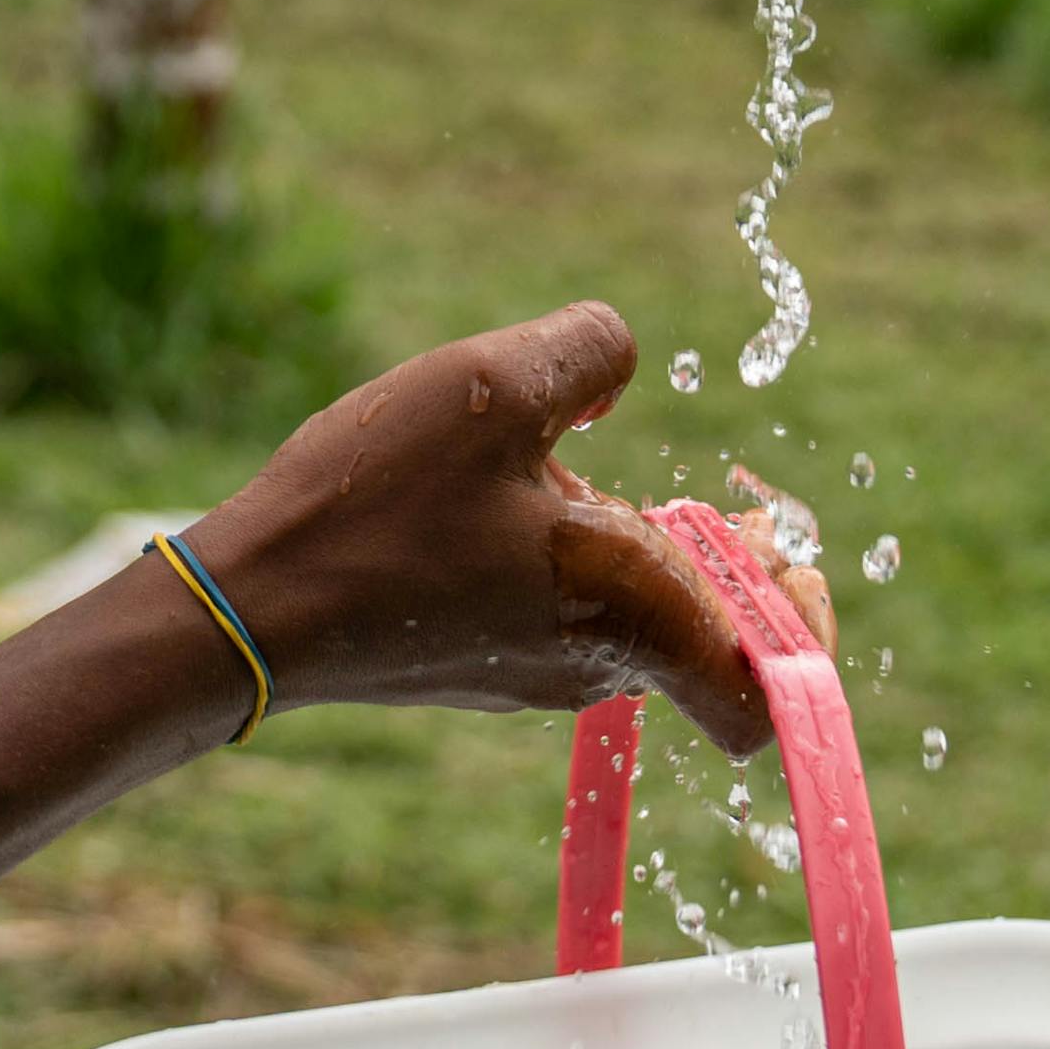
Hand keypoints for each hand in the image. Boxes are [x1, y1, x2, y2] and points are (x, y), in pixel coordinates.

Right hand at [186, 301, 834, 755]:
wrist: (245, 607)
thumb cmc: (375, 505)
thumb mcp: (496, 383)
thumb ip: (591, 351)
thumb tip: (617, 370)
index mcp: (633, 616)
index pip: (767, 698)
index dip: (804, 628)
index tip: (783, 545)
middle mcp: (596, 668)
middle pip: (709, 630)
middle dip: (718, 547)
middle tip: (691, 470)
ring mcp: (533, 675)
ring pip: (631, 611)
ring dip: (631, 538)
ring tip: (572, 460)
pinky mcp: (478, 665)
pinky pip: (563, 610)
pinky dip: (566, 553)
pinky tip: (502, 487)